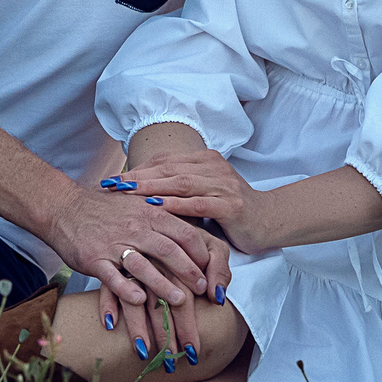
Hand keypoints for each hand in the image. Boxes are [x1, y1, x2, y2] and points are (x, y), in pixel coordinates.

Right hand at [46, 186, 229, 374]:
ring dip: (163, 285)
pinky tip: (137, 300)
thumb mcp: (137, 206)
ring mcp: (113, 244)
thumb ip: (162, 219)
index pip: (184, 233)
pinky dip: (125, 289)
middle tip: (203, 290)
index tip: (210, 270)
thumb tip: (192, 235)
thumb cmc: (104, 209)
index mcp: (149, 214)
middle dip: (189, 271)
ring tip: (179, 302)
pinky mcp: (94, 259)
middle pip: (168, 250)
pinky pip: (112, 276)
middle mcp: (134, 228)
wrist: (63, 206)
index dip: (200, 253)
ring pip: (143, 266)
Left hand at [118, 147, 270, 253]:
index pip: (165, 160)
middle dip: (137, 177)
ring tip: (126, 193)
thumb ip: (181, 185)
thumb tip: (142, 188)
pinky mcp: (231, 206)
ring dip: (150, 187)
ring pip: (180, 183)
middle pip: (168, 169)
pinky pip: (197, 204)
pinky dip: (174, 204)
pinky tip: (155, 207)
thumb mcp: (205, 192)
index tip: (114, 179)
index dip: (138, 168)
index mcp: (205, 160)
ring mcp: (223, 185)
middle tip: (112, 185)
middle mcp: (213, 167)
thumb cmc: (232, 209)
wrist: (270, 221)